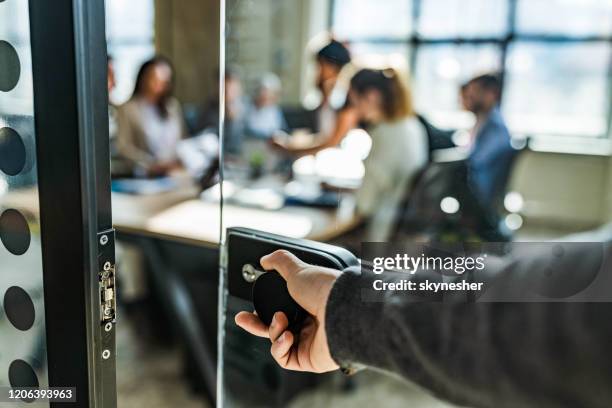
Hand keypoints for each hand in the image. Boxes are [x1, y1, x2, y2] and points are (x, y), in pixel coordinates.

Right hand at [235, 250, 341, 372]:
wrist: (342, 309)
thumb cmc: (326, 289)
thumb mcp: (298, 269)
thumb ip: (279, 262)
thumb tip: (265, 260)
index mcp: (308, 303)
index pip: (279, 310)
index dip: (262, 310)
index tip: (249, 308)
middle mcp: (310, 323)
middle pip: (274, 328)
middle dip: (256, 324)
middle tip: (242, 319)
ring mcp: (310, 342)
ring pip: (277, 343)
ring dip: (272, 330)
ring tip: (281, 320)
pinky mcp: (310, 359)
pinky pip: (285, 358)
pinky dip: (279, 347)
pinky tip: (286, 336)